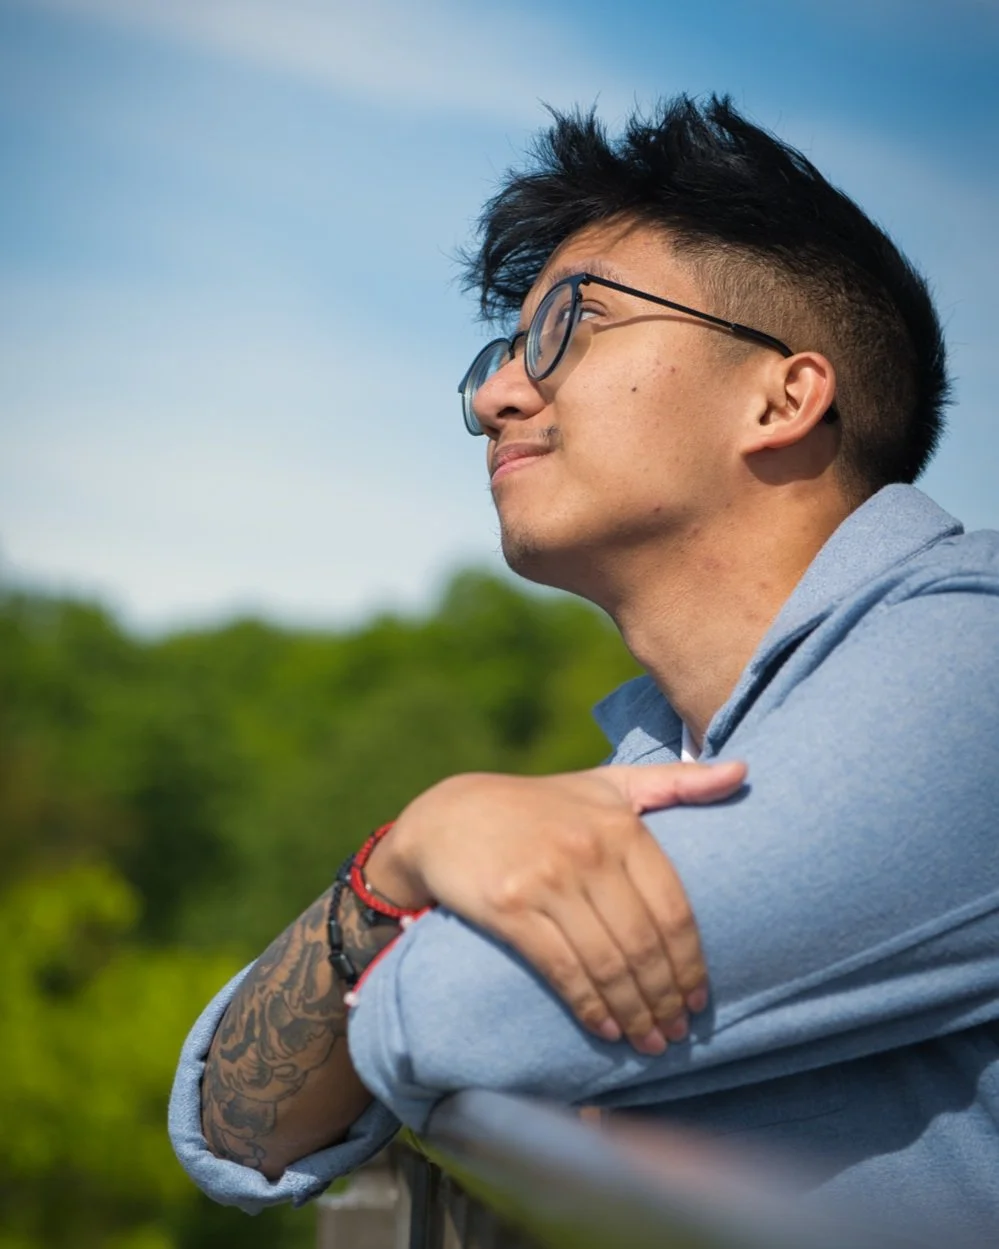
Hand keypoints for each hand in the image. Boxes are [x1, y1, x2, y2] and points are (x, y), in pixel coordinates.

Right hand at [364, 761, 745, 1054]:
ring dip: (633, 1013)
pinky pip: (562, 969)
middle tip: (675, 1033)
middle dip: (664, 998)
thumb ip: (676, 782)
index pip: (672, 908)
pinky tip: (605, 1028)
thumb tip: (746, 773)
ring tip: (648, 1042)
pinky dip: (589, 1006)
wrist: (448, 816)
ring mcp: (546, 880)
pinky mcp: (509, 908)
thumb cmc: (541, 805)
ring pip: (607, 963)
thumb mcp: (607, 785)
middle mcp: (587, 851)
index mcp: (620, 826)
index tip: (700, 1000)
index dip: (690, 963)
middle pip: (643, 944)